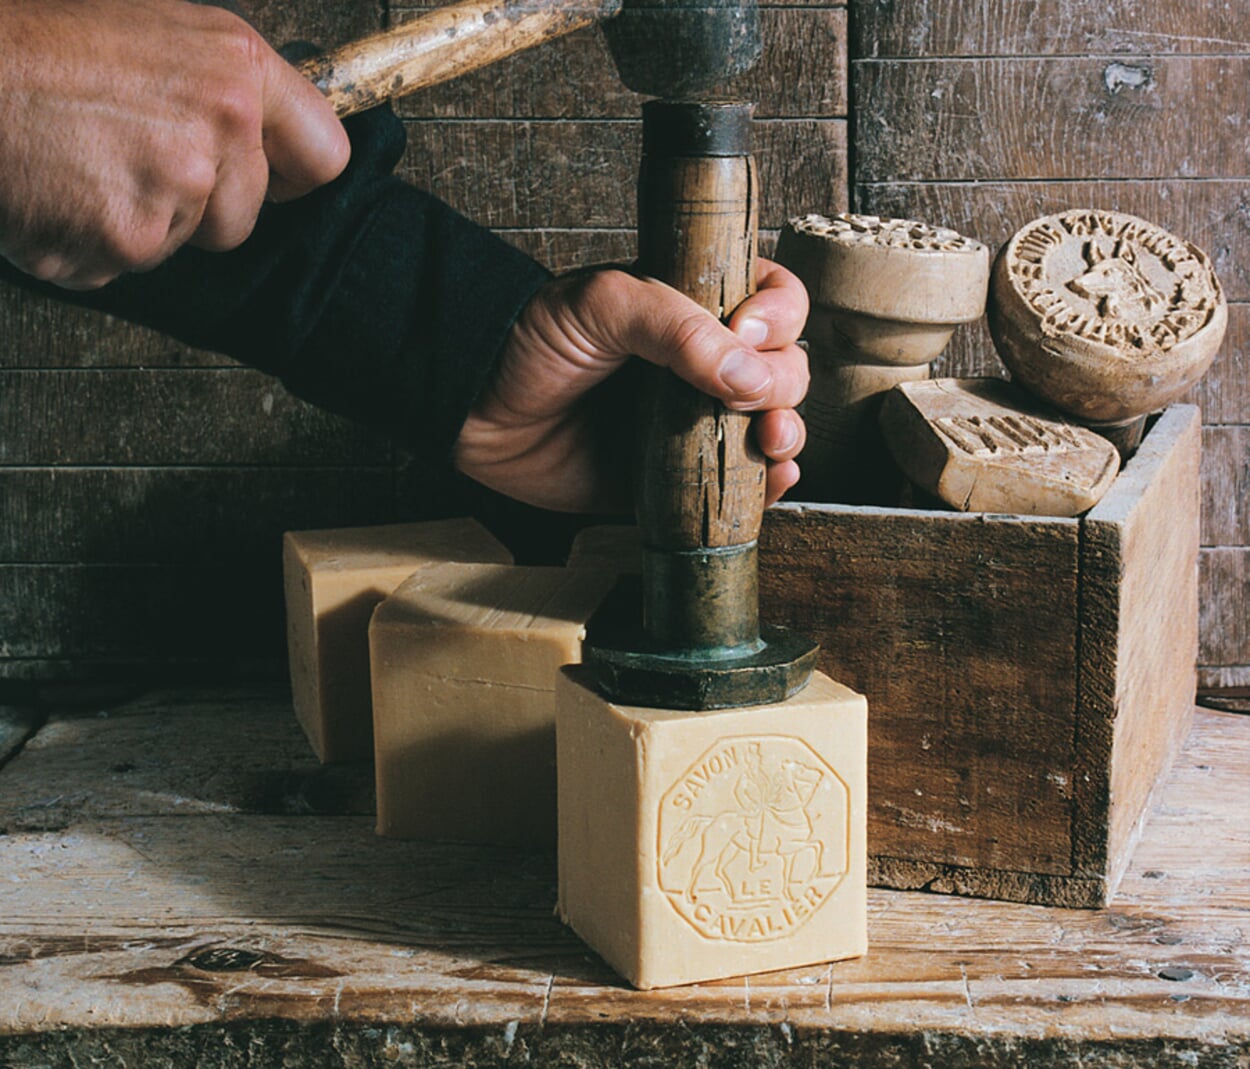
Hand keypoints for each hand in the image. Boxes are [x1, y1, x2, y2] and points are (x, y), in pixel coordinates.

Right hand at [0, 0, 349, 289]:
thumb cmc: (39, 45)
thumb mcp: (156, 32)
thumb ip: (223, 88)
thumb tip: (265, 137)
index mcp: (237, 69)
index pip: (325, 155)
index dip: (293, 175)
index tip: (273, 179)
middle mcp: (222, 126)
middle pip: (244, 217)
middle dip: (194, 207)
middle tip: (127, 156)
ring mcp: (178, 187)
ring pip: (181, 244)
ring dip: (135, 222)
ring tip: (82, 163)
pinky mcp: (132, 238)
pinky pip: (124, 267)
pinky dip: (86, 244)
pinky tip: (57, 193)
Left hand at [455, 259, 809, 512]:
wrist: (477, 411)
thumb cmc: (533, 342)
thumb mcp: (603, 304)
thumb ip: (675, 327)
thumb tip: (749, 378)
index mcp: (694, 307)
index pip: (770, 301)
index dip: (777, 316)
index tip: (746, 332)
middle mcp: (703, 364)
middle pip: (783, 367)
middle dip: (785, 384)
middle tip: (753, 402)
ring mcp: (693, 421)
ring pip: (771, 425)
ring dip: (787, 434)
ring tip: (771, 442)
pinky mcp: (676, 477)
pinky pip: (738, 483)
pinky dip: (768, 485)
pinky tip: (771, 479)